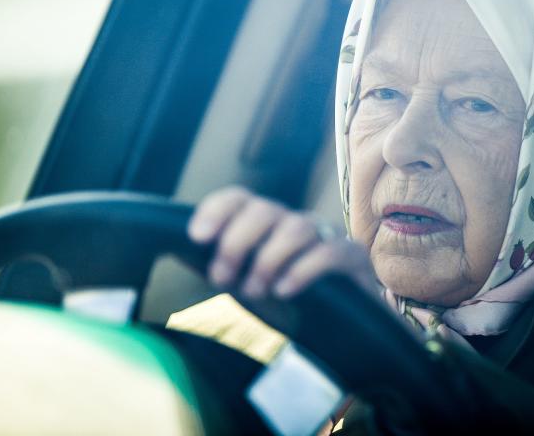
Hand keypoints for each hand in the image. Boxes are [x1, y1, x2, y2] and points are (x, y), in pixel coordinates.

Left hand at [187, 185, 377, 300]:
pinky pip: (328, 252)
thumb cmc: (288, 308)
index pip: (240, 200)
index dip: (217, 210)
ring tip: (254, 292)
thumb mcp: (247, 288)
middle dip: (237, 242)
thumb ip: (221, 268)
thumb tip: (181, 251)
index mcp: (268, 226)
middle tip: (222, 279)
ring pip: (296, 228)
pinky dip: (302, 270)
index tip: (197, 236)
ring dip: (268, 260)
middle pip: (265, 210)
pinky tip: (284, 291)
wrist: (341, 332)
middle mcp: (295, 224)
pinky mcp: (352, 257)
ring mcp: (327, 236)